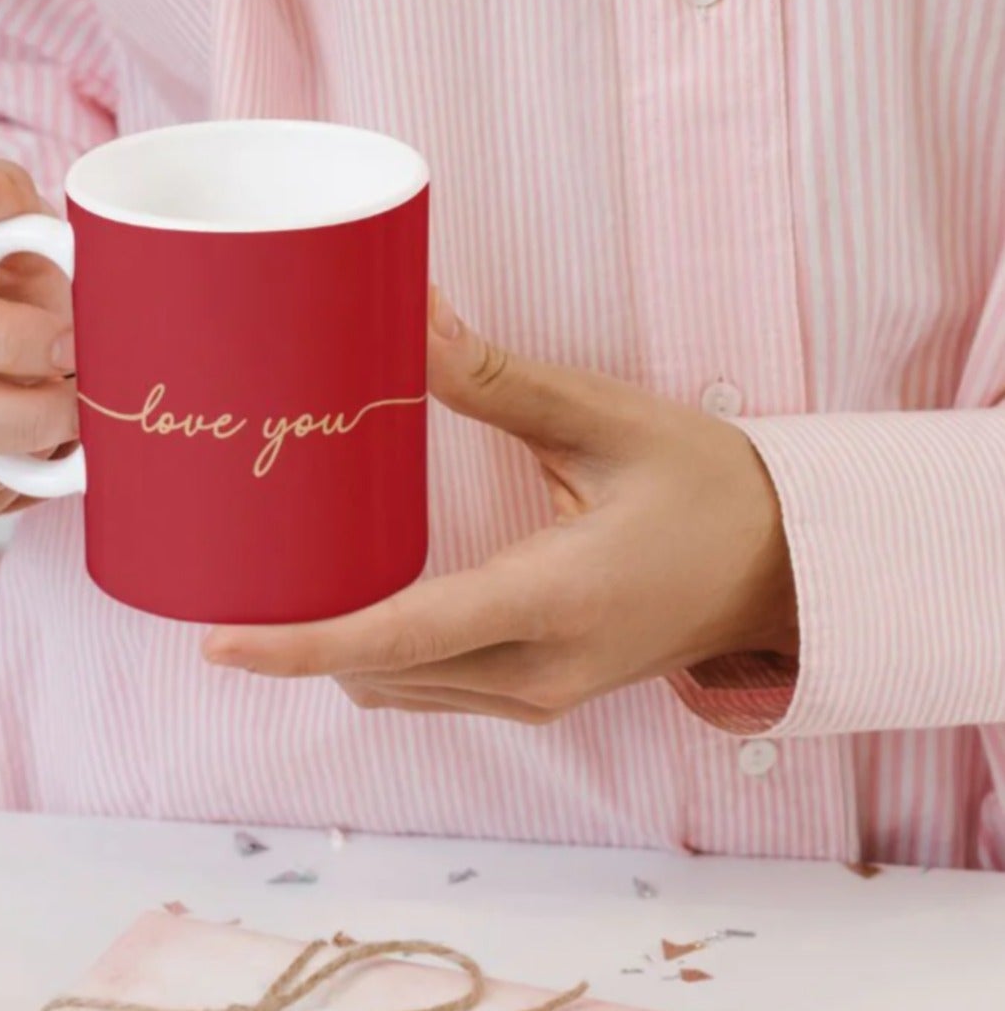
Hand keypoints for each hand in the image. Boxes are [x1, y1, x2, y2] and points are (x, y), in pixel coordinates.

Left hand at [204, 289, 797, 721]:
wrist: (788, 567)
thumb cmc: (710, 487)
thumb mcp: (607, 420)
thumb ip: (497, 378)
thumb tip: (408, 314)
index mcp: (556, 599)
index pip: (403, 637)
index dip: (303, 645)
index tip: (221, 643)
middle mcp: (539, 670)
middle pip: (381, 672)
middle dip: (298, 641)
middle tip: (231, 578)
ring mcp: (539, 697)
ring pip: (400, 690)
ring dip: (334, 652)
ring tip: (274, 589)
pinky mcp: (538, 695)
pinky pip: (431, 690)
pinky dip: (378, 659)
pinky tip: (352, 607)